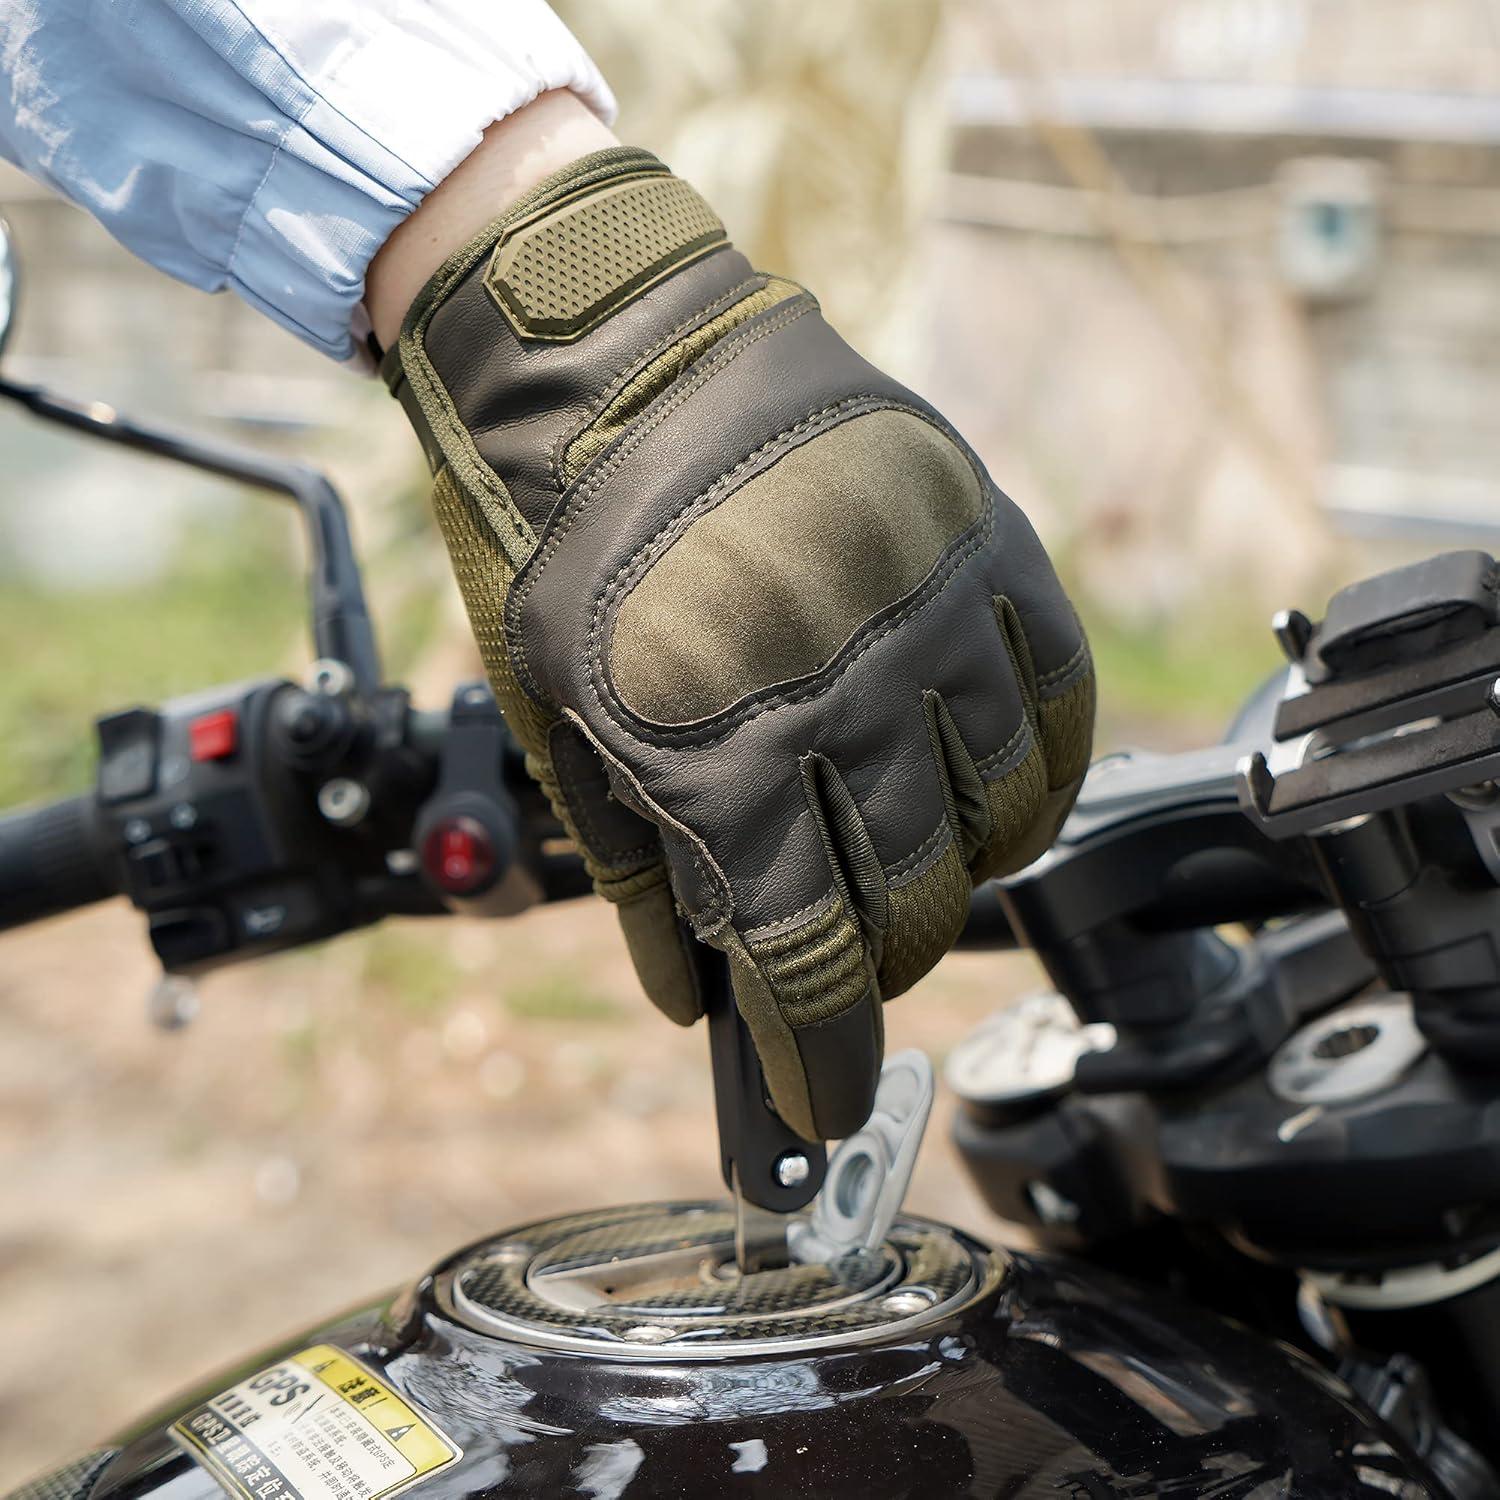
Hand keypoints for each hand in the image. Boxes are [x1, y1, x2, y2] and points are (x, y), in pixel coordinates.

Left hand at [387, 148, 1093, 1140]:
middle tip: (845, 968)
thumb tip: (695, 999)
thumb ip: (636, 870)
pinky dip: (1039, 780)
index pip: (805, 955)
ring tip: (912, 880)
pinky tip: (1000, 806)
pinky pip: (1055, 700)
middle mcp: (846, 688)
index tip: (818, 1103)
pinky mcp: (982, 542)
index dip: (816, 1055)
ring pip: (994, 817)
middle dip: (875, 969)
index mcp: (718, 743)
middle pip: (908, 902)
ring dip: (954, 882)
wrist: (610, 350)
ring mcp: (929, 610)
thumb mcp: (556, 718)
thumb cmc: (557, 538)